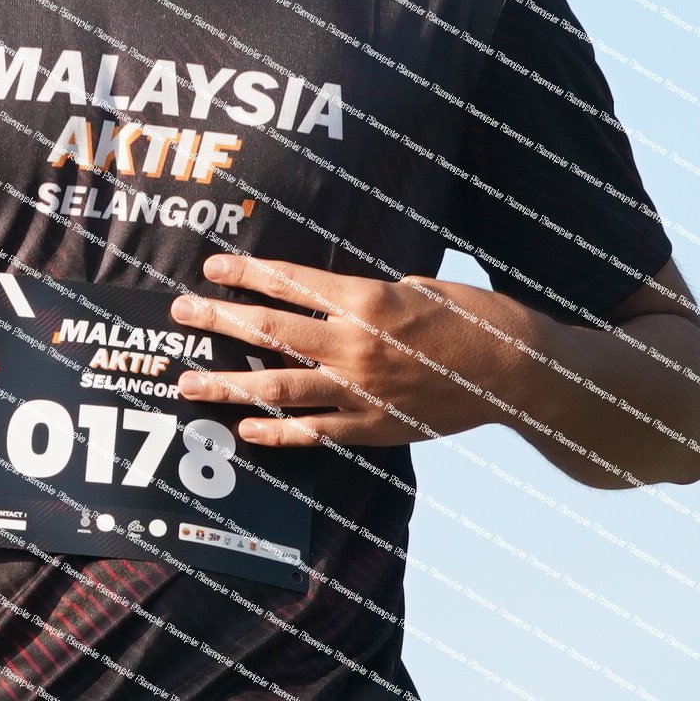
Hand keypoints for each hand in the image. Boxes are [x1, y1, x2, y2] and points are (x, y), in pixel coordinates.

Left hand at [168, 254, 525, 447]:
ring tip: (187, 383)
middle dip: (219, 321)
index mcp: (368, 301)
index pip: (290, 283)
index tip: (212, 268)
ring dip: (227, 385)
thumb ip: (370, 296)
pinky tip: (244, 429)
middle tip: (180, 313)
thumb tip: (333, 300)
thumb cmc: (476, 318)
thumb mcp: (421, 286)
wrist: (519, 374)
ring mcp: (361, 392)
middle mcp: (356, 346)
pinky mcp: (373, 427)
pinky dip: (276, 432)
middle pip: (271, 332)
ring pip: (278, 388)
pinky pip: (313, 433)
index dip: (247, 274)